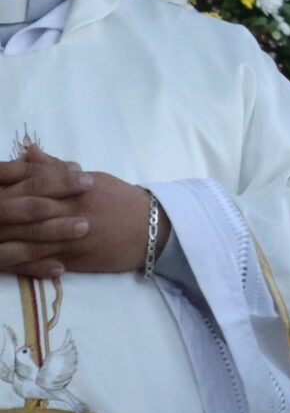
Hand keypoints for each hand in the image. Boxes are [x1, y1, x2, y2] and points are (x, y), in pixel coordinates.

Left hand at [0, 152, 153, 276]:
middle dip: (1, 212)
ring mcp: (69, 237)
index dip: (7, 183)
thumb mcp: (93, 179)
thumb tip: (28, 151)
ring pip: (26, 239)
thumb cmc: (122, 200)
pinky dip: (18, 262)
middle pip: (24, 211)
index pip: (33, 181)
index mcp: (74, 187)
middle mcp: (70, 210)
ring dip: (3, 240)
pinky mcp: (71, 259)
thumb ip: (56, 168)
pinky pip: (38, 262)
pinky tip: (2, 258)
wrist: (151, 229)